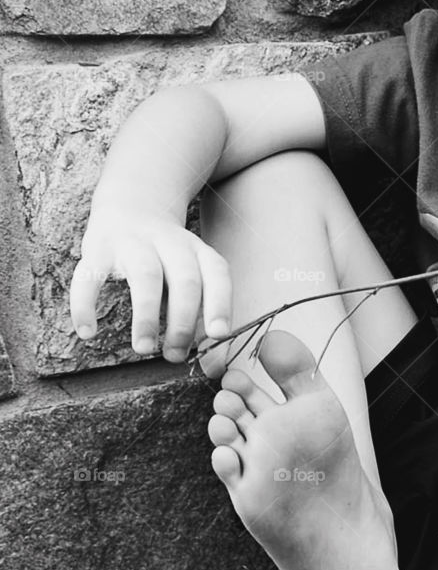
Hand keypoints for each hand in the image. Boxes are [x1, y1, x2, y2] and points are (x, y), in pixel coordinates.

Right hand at [69, 206, 232, 362]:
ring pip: (146, 276)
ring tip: (144, 348)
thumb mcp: (189, 273)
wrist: (131, 205)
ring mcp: (134, 243)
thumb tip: (211, 364)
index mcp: (197, 251)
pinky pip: (90, 276)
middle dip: (183, 321)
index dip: (220, 303)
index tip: (218, 334)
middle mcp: (170, 244)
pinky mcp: (98, 247)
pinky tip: (87, 332)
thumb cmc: (166, 258)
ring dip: (147, 315)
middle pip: (185, 280)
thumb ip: (199, 313)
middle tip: (175, 355)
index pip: (217, 274)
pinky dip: (85, 304)